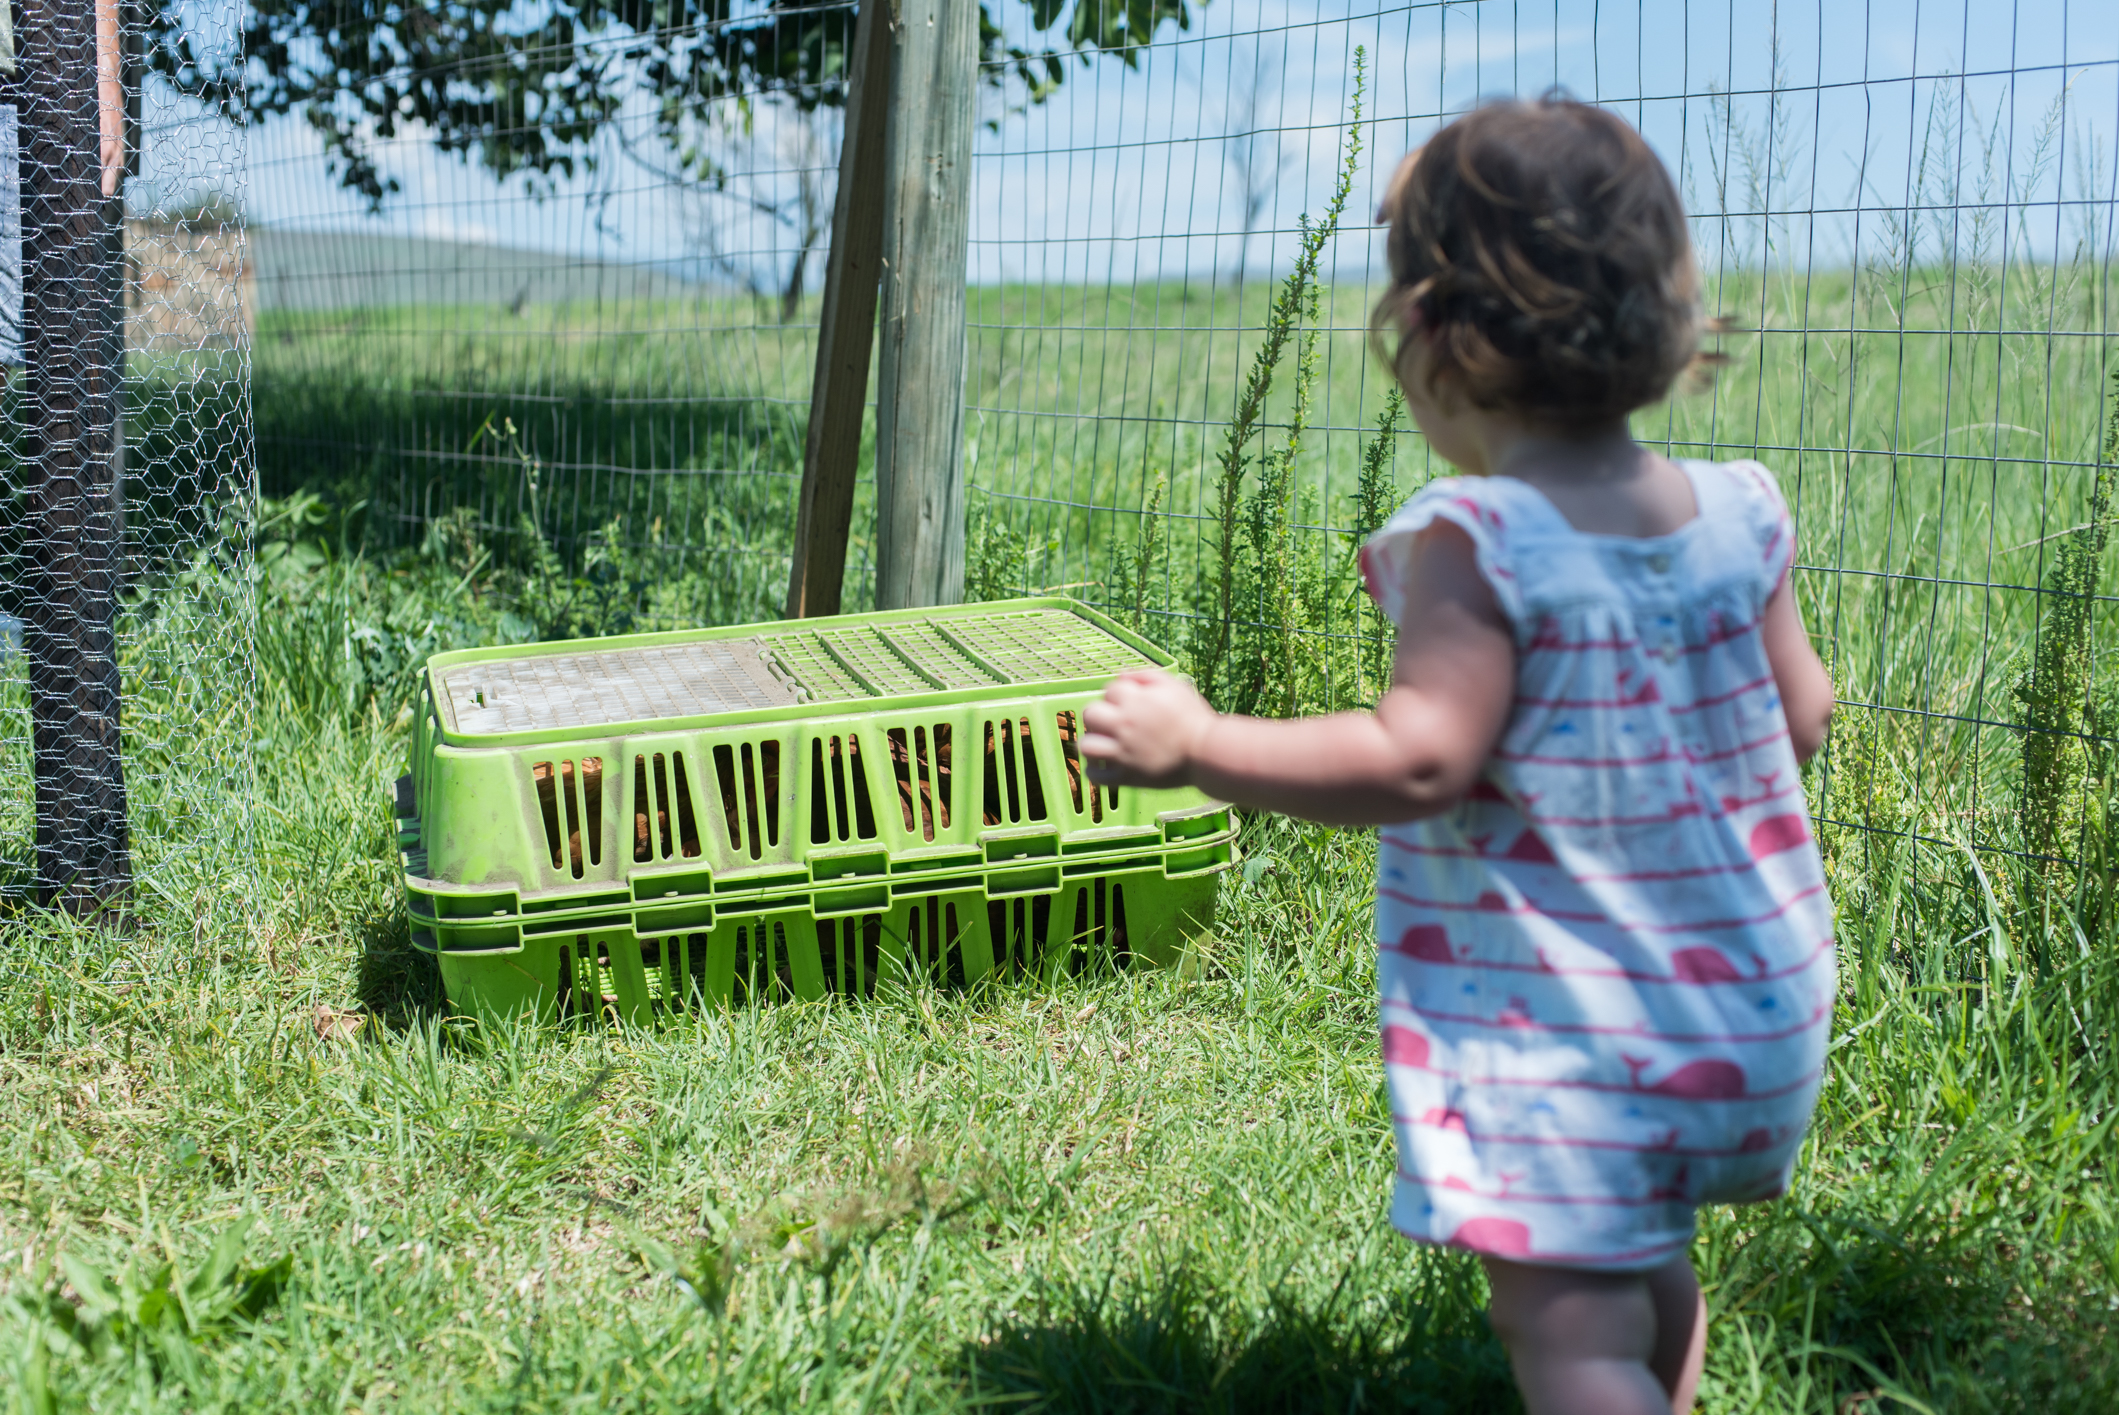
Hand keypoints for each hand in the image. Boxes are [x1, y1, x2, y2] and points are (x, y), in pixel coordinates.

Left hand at [1078, 669, 1216, 789]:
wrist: (1207, 752)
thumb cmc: (1194, 718)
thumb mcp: (1175, 686)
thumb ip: (1145, 677)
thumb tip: (1121, 677)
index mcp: (1135, 701)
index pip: (1109, 690)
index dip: (1118, 696)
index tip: (1130, 704)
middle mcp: (1124, 725)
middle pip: (1090, 714)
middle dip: (1098, 715)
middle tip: (1112, 723)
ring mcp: (1123, 753)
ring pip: (1087, 746)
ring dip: (1092, 743)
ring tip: (1103, 745)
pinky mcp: (1127, 777)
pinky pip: (1096, 776)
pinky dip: (1095, 771)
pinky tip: (1104, 765)